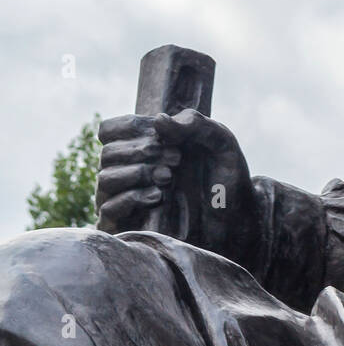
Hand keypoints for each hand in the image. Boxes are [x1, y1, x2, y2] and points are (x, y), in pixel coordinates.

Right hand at [96, 110, 262, 268]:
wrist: (237, 221)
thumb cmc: (227, 179)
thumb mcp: (220, 142)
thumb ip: (194, 124)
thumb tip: (158, 120)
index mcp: (146, 145)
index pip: (109, 130)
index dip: (130, 127)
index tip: (162, 135)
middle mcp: (130, 171)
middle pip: (107, 153)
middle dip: (141, 151)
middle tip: (177, 159)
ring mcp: (127, 198)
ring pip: (104, 179)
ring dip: (137, 173)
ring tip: (169, 177)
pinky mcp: (128, 225)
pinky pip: (107, 209)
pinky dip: (131, 198)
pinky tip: (159, 197)